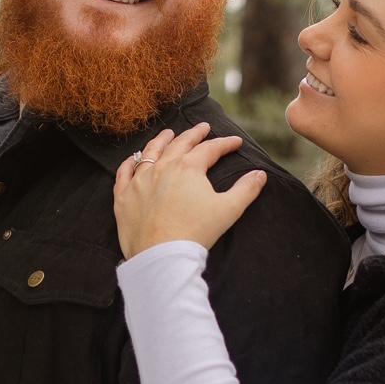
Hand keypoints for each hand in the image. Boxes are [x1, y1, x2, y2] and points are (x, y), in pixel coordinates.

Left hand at [113, 122, 267, 259]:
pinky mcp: (123, 196)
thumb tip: (260, 174)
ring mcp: (140, 180)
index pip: (210, 149)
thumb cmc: (196, 232)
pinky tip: (134, 159)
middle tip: (203, 127)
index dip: (225, 144)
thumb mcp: (228, 210)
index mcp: (188, 168)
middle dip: (194, 134)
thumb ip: (246, 190)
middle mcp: (162, 167)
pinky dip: (130, 162)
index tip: (235, 142)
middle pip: (180, 144)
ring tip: (169, 133)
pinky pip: (124, 172)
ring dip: (162, 140)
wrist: (162, 256)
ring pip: (150, 152)